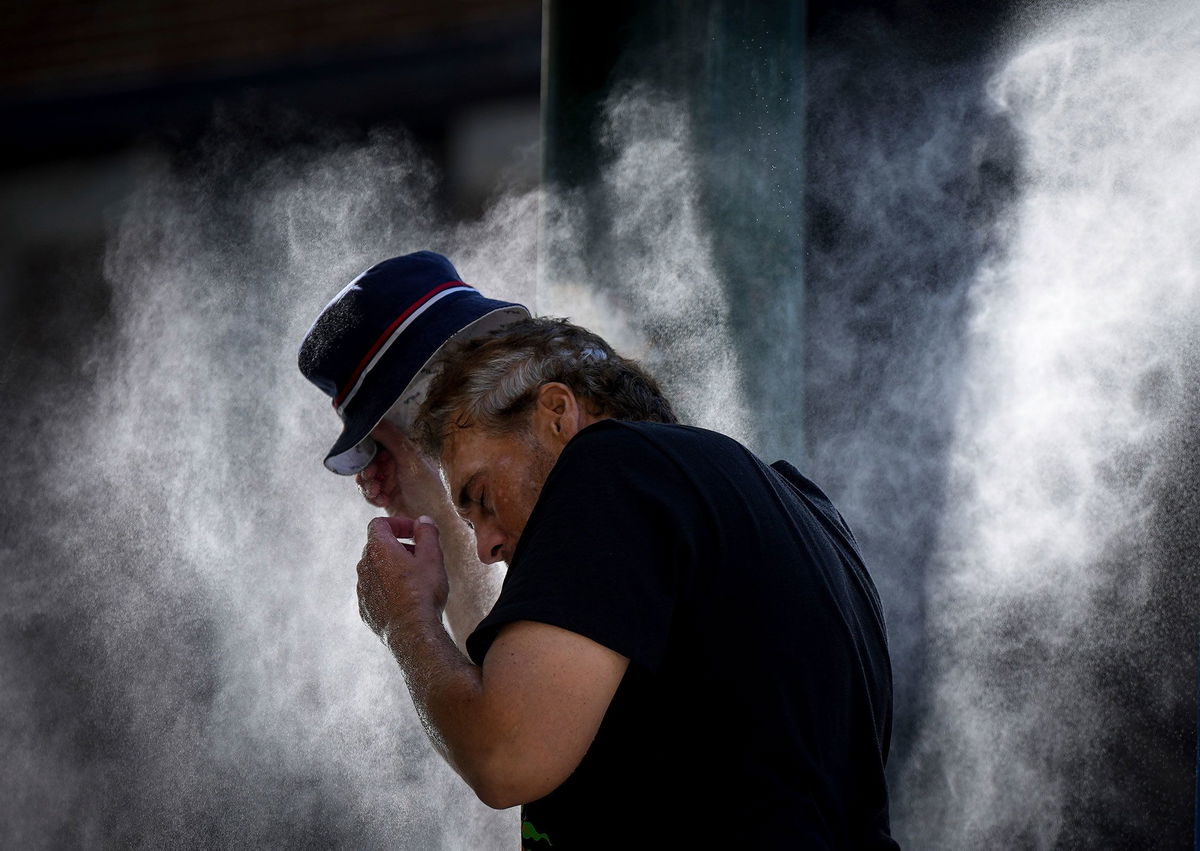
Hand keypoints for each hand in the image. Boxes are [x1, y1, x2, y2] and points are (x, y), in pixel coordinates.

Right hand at [355, 420, 448, 517]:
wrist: (432, 523)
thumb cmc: (429, 491)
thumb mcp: (411, 460)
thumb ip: (392, 439)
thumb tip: (374, 420)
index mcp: (406, 451)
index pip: (380, 441)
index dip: (370, 447)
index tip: (366, 453)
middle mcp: (397, 464)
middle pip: (370, 460)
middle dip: (367, 469)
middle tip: (371, 476)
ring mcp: (390, 480)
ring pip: (367, 477)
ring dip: (368, 484)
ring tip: (377, 491)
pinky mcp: (385, 496)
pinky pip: (369, 493)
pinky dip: (372, 497)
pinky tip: (382, 501)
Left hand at [357, 515, 447, 641]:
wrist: (411, 632)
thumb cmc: (422, 592)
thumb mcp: (432, 557)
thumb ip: (427, 534)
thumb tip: (423, 521)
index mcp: (378, 549)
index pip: (379, 524)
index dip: (398, 523)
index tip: (415, 531)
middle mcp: (364, 566)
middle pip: (378, 546)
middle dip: (398, 544)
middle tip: (420, 553)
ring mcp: (363, 588)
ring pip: (376, 568)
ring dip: (393, 566)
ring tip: (416, 577)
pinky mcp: (365, 607)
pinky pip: (375, 589)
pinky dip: (388, 586)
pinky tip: (407, 597)